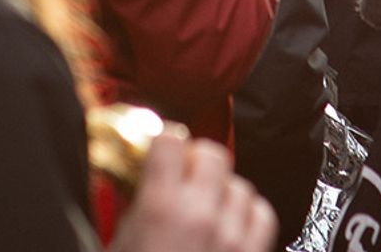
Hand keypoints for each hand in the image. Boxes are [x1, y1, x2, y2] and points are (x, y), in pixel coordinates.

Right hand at [114, 131, 276, 251]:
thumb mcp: (120, 244)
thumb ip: (136, 207)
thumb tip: (142, 180)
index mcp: (162, 208)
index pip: (172, 139)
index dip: (164, 144)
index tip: (161, 153)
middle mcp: (203, 215)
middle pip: (213, 153)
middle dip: (196, 163)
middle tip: (183, 179)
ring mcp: (232, 237)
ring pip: (240, 184)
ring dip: (222, 192)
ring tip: (204, 211)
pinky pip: (261, 215)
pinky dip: (246, 216)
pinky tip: (228, 229)